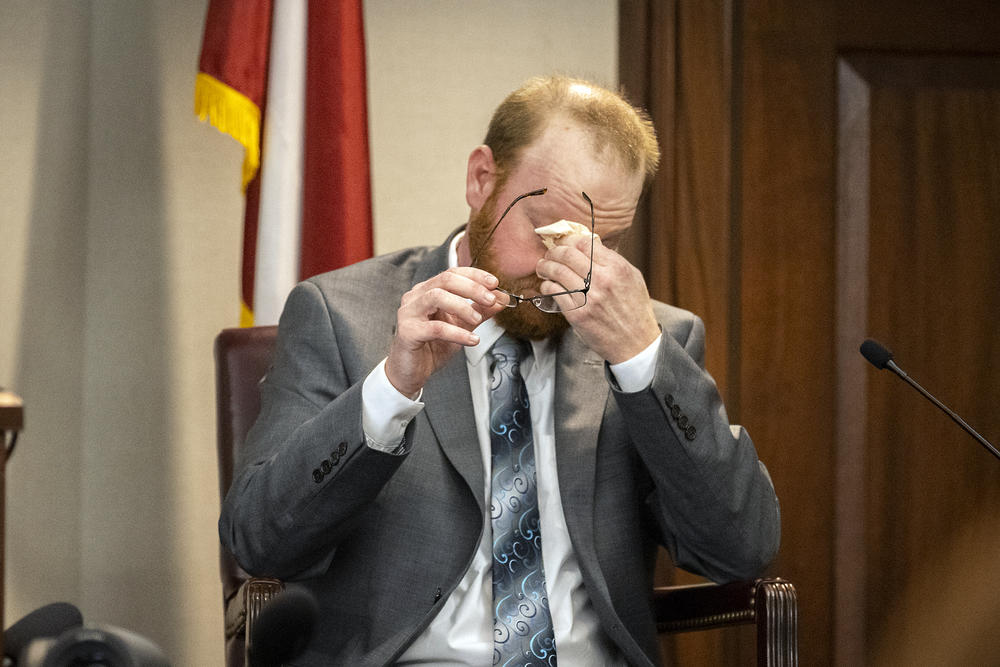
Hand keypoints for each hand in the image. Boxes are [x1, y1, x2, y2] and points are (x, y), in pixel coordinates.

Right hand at [385, 267, 507, 396]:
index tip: (494, 283)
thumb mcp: (461, 326)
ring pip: (437, 297)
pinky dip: (457, 333)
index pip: (452, 273)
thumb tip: (502, 299)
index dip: (475, 275)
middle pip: (446, 280)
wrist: (411, 373)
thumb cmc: (432, 347)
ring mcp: (409, 313)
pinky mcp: (408, 332)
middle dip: (472, 288)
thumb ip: (480, 311)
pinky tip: (471, 339)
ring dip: (463, 306)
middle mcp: (416, 296)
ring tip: (477, 319)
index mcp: (428, 290)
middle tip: (491, 300)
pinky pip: (436, 328)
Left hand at [536, 235, 659, 363]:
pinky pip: (553, 291)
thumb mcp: (632, 278)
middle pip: (567, 254)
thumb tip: (589, 245)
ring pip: (556, 271)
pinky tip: (548, 285)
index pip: (584, 242)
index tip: (564, 244)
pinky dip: (547, 285)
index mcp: (617, 268)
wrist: (635, 343)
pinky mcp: (576, 313)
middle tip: (549, 254)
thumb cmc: (635, 309)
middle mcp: (602, 280)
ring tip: (543, 267)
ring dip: (545, 267)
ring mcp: (587, 297)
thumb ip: (612, 260)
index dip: (569, 241)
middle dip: (553, 251)